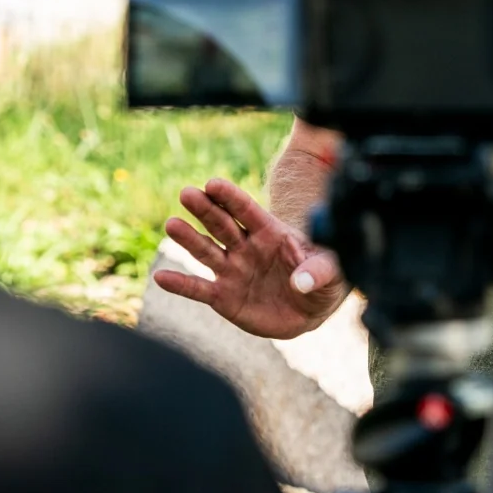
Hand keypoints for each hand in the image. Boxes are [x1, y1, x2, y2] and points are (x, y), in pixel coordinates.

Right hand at [152, 178, 348, 339]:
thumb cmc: (322, 279)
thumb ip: (319, 272)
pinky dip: (180, 285)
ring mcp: (232, 270)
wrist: (310, 309)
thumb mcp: (331, 273)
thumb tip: (302, 281)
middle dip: (205, 209)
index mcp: (270, 232)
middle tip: (187, 193)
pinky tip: (160, 278)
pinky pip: (199, 289)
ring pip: (206, 251)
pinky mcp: (223, 296)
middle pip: (221, 224)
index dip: (231, 197)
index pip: (247, 210)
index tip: (213, 183)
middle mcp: (245, 247)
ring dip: (188, 239)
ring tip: (172, 225)